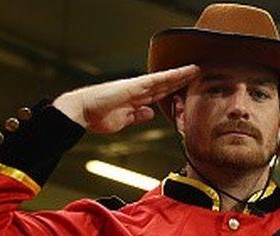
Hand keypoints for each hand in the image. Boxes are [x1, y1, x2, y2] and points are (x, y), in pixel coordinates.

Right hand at [53, 65, 199, 133]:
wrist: (81, 112)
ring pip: (163, 80)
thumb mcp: (123, 120)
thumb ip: (137, 116)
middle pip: (165, 85)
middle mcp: (138, 90)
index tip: (188, 87)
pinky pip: (154, 81)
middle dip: (181, 80)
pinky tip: (179, 73)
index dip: (175, 89)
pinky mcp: (133, 86)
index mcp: (136, 99)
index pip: (160, 93)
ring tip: (194, 70)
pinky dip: (167, 77)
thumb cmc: (97, 116)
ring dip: (179, 76)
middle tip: (197, 74)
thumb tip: (150, 113)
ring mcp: (136, 87)